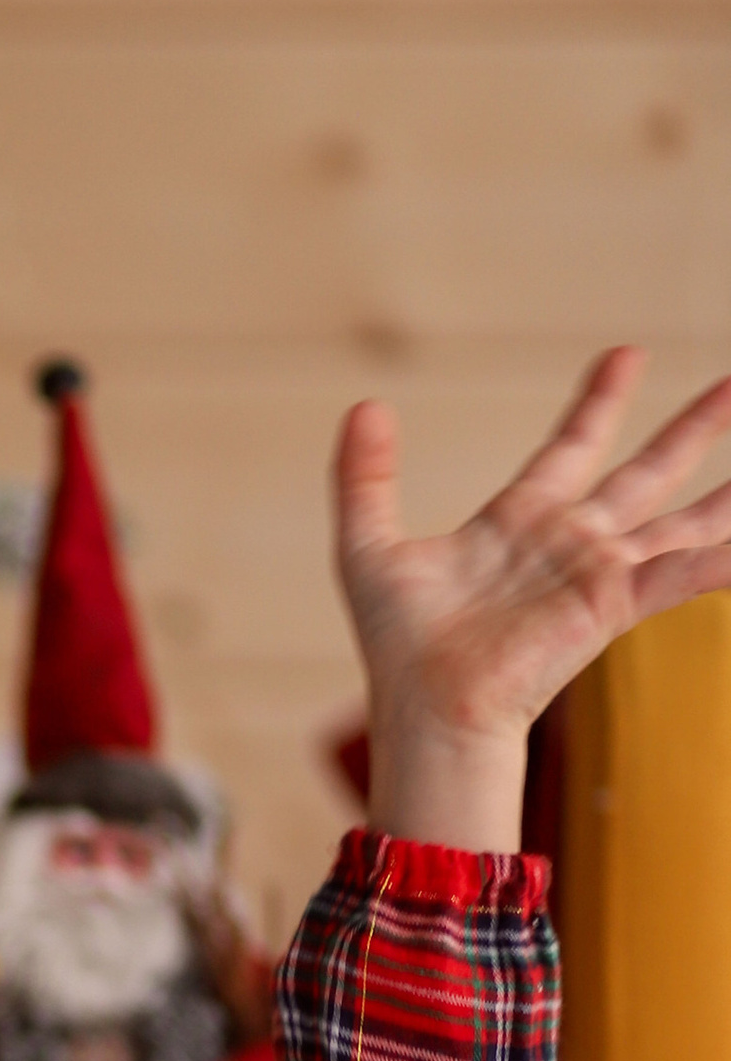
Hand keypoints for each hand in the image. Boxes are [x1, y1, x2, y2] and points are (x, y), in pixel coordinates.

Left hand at [335, 350, 730, 847]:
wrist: (424, 705)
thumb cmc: (397, 645)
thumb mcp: (368, 545)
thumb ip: (365, 477)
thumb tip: (365, 405)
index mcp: (519, 521)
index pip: (572, 447)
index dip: (601, 402)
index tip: (627, 354)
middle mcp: (568, 544)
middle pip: (644, 473)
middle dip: (690, 429)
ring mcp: (596, 575)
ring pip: (681, 522)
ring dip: (725, 497)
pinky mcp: (610, 606)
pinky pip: (679, 575)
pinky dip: (717, 561)